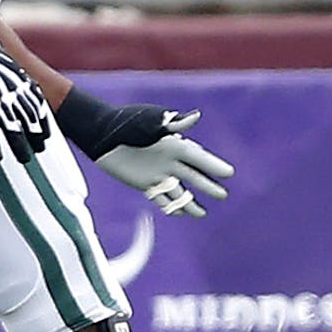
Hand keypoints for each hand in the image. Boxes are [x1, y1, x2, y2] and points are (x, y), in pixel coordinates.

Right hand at [0, 46, 51, 162]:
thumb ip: (6, 70)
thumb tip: (13, 75)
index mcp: (15, 78)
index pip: (35, 103)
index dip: (42, 120)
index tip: (47, 133)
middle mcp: (9, 90)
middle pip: (27, 118)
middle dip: (35, 136)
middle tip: (40, 150)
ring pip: (12, 127)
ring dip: (19, 145)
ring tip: (25, 159)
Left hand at [57, 91, 234, 216]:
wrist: (101, 134)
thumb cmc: (127, 123)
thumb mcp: (151, 121)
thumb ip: (173, 123)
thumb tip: (196, 117)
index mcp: (174, 145)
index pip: (199, 158)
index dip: (213, 165)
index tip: (229, 173)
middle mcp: (169, 160)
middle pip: (193, 176)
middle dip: (208, 186)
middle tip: (223, 195)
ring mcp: (157, 173)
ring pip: (178, 191)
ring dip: (190, 202)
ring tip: (202, 214)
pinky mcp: (144, 183)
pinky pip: (160, 198)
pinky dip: (170, 206)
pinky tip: (179, 214)